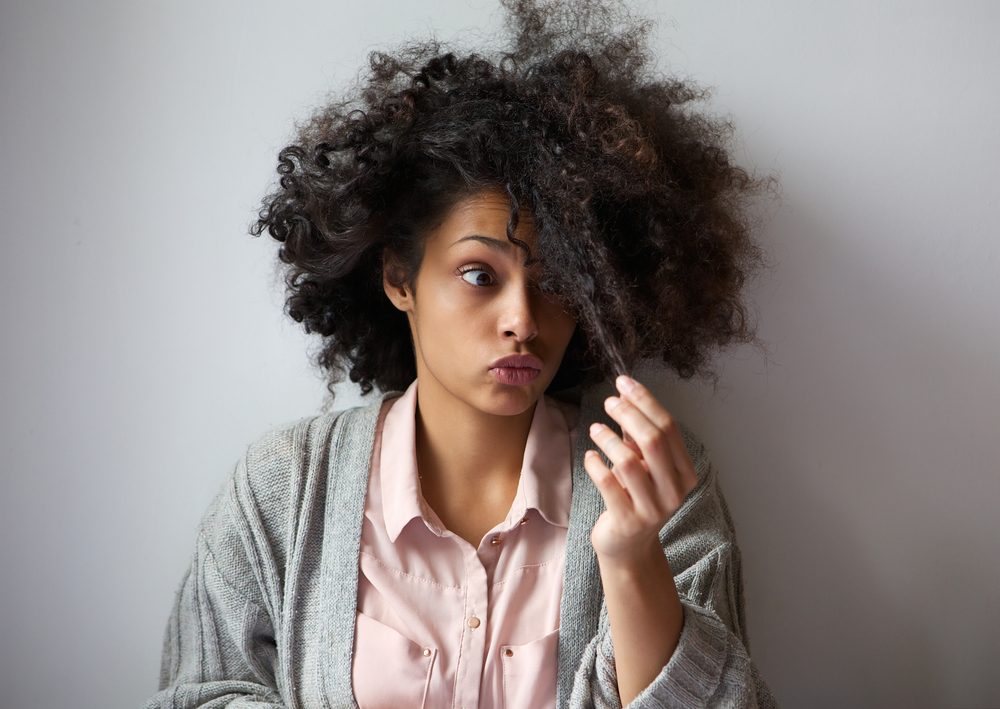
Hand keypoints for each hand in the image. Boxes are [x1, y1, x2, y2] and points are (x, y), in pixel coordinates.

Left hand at [584, 375, 699, 560]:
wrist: (628, 545)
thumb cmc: (635, 496)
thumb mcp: (642, 464)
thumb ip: (638, 434)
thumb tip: (626, 393)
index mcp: (685, 472)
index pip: (669, 427)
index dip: (645, 401)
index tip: (623, 382)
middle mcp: (674, 491)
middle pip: (653, 441)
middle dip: (628, 415)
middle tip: (608, 402)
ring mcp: (652, 508)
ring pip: (628, 462)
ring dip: (608, 439)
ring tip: (595, 429)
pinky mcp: (627, 521)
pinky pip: (608, 484)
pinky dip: (595, 465)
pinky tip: (589, 456)